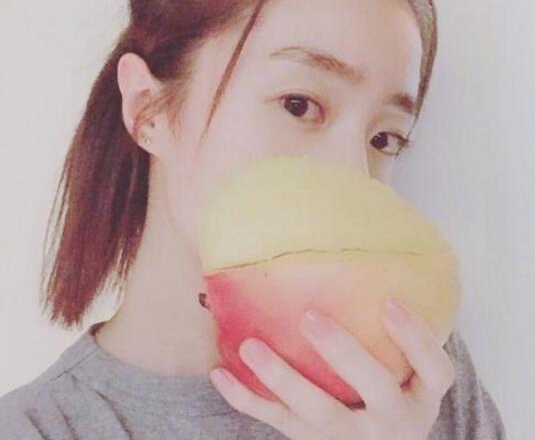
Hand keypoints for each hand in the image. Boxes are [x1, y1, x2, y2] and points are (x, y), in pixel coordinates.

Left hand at [209, 300, 454, 439]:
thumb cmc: (394, 385)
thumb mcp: (411, 368)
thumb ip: (400, 327)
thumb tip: (381, 238)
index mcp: (422, 397)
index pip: (435, 371)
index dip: (417, 339)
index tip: (390, 302)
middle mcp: (393, 423)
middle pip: (375, 389)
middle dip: (344, 353)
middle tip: (310, 317)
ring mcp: (352, 439)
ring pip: (318, 412)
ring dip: (282, 378)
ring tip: (249, 345)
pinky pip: (278, 424)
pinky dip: (246, 399)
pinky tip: (220, 373)